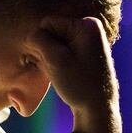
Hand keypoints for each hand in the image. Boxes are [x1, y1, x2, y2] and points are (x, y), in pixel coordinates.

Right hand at [27, 16, 120, 132]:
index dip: (43, 42)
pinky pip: (64, 51)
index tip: (52, 61)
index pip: (48, 23)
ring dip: (51, 57)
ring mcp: (89, 40)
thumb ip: (39, 39)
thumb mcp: (55, 59)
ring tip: (60, 73)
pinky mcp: (86, 52)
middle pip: (53, 32)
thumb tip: (33, 34)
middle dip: (47, 49)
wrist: (98, 109)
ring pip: (56, 43)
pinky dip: (58, 62)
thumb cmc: (79, 84)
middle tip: (55, 69)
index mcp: (86, 24)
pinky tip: (63, 75)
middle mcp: (90, 28)